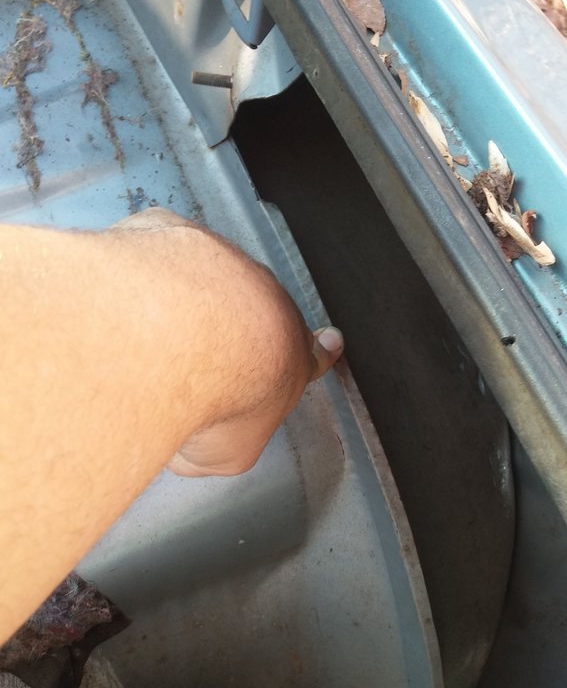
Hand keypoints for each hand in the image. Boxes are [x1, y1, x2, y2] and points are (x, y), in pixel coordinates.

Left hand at [113, 208, 343, 475]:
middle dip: (222, 335)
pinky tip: (115, 301)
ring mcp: (215, 261)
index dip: (319, 354)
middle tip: (188, 361)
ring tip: (142, 338)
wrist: (186, 335)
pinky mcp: (169, 234)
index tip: (330, 342)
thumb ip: (211, 447)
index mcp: (287, 354)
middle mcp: (259, 299)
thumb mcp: (223, 453)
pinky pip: (151, 253)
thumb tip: (180, 443)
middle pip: (246, 316)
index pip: (310, 357)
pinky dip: (135, 274)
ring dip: (173, 306)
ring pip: (194, 282)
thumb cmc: (222, 393)